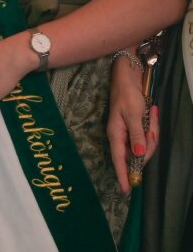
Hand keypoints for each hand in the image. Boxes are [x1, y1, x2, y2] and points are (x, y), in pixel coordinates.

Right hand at [107, 55, 158, 193]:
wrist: (127, 77)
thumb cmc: (126, 95)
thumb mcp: (133, 115)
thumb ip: (137, 135)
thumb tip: (139, 155)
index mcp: (116, 134)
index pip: (119, 159)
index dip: (123, 174)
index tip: (127, 190)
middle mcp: (121, 136)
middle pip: (138, 153)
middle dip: (150, 144)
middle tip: (153, 125)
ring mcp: (128, 132)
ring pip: (145, 144)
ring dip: (152, 132)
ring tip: (152, 112)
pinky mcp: (135, 127)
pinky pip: (147, 135)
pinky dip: (152, 127)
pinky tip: (151, 112)